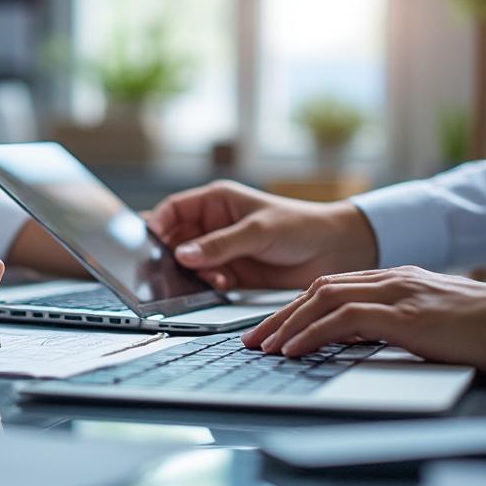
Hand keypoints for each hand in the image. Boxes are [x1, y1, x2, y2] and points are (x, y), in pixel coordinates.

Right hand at [146, 180, 377, 290]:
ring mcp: (221, 250)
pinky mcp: (231, 272)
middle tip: (163, 267)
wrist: (336, 252)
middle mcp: (213, 224)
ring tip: (202, 276)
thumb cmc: (301, 226)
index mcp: (215, 201)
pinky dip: (206, 284)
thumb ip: (220, 245)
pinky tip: (219, 284)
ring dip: (190, 271)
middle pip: (175, 238)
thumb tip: (183, 255)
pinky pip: (206, 279)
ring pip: (188, 262)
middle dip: (169, 253)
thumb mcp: (257, 231)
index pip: (173, 210)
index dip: (157, 224)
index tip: (148, 242)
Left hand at [241, 265, 485, 375]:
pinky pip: (345, 320)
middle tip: (251, 340)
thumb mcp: (424, 324)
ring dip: (287, 325)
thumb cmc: (478, 329)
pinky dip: (312, 334)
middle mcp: (388, 280)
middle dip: (279, 315)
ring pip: (323, 300)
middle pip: (316, 290)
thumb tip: (351, 342)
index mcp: (391, 280)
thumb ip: (388, 324)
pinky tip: (293, 350)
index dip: (294, 307)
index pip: (328, 287)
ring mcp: (395, 294)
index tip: (270, 329)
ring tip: (263, 348)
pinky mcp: (404, 314)